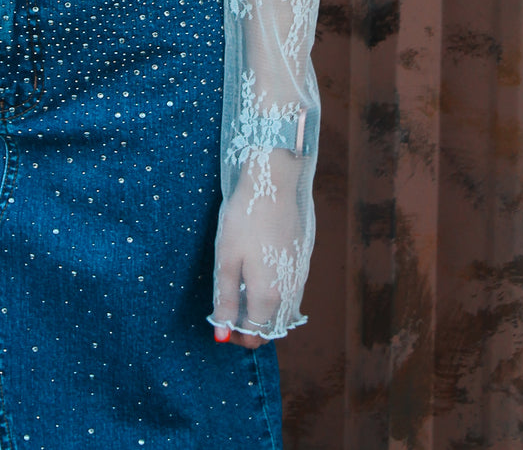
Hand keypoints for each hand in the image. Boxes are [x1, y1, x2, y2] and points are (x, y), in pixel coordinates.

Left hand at [210, 156, 304, 346]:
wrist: (273, 186)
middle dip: (250, 330)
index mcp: (268, 297)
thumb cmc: (245, 220)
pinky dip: (274, 299)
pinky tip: (259, 280)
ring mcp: (299, 278)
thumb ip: (226, 300)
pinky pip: (290, 295)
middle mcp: (289, 293)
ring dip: (263, 315)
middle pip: (271, 328)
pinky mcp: (302, 263)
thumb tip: (221, 334)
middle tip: (228, 314)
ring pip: (283, 313)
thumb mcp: (227, 260)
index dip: (236, 336)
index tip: (220, 326)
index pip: (255, 335)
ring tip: (241, 298)